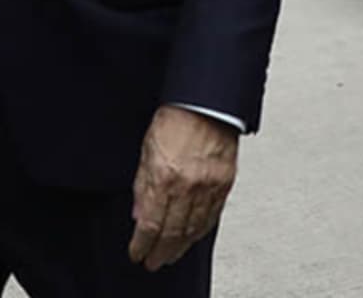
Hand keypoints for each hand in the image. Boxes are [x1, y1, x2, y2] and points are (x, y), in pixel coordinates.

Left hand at [128, 106, 237, 272]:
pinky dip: (200, 231)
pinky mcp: (225, 183)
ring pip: (193, 229)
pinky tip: (193, 237)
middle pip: (173, 232)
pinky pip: (212, 216)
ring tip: (171, 255)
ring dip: (180, 246)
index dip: (142, 244)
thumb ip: (142, 186)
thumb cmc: (176, 118)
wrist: (206, 102)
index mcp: (165, 177)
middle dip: (161, 252)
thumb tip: (139, 214)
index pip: (151, 224)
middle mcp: (189, 185)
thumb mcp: (147, 150)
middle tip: (154, 262)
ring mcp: (209, 186)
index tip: (137, 253)